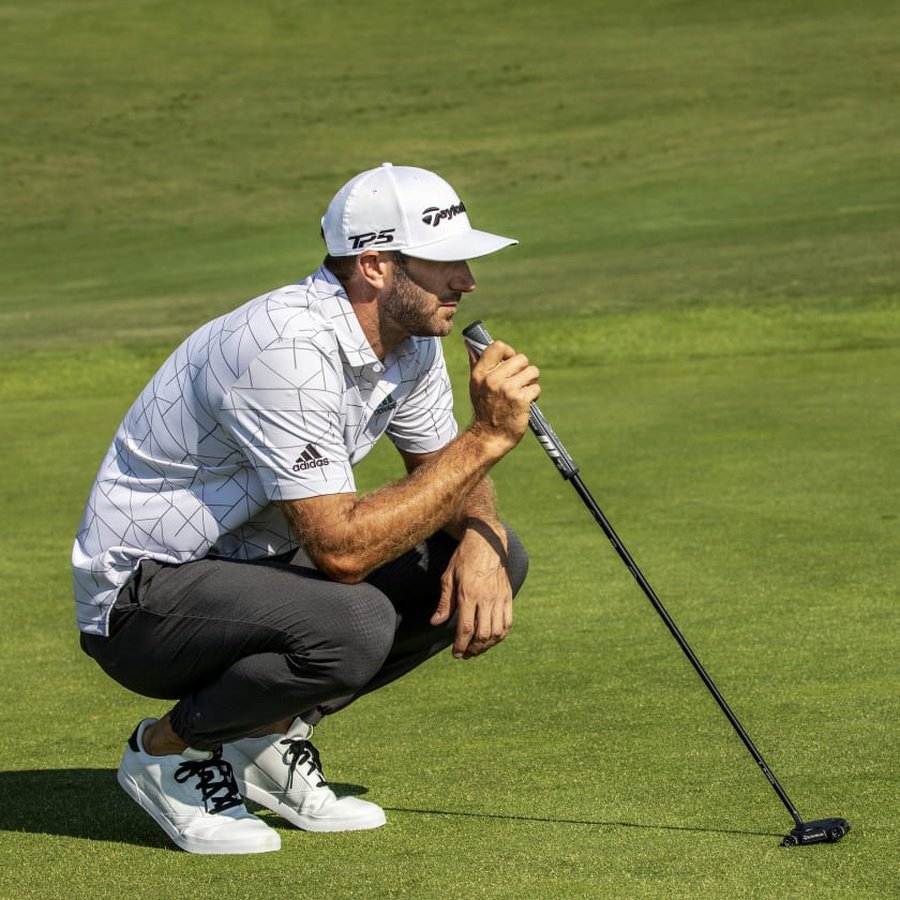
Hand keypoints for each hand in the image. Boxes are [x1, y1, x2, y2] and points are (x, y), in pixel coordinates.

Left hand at [430, 521, 512, 658]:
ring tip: (477, 648)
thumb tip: (435, 623)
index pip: (466, 628)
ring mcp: (499, 597)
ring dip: (487, 645)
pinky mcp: (508, 595)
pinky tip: (492, 638)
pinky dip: (501, 634)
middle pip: (483, 634)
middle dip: (473, 649)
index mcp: (469, 594)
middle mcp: (486, 598)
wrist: (487, 541)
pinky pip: (508, 621)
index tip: (456, 654)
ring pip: (497, 631)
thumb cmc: (464, 558)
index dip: (461, 645)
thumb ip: (445, 603)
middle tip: (465, 653)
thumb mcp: (448, 577)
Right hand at [468, 341, 540, 453]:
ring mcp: (507, 389)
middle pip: (521, 358)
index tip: (510, 363)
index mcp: (480, 373)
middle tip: (518, 383)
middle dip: (524, 370)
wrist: (489, 437)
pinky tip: (525, 404)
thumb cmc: (484, 409)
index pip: (498, 346)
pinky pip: (536, 388)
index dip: (509, 352)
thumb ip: (475, 363)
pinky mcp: (521, 400)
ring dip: (531, 382)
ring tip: (522, 393)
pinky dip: (534, 396)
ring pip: (532, 372)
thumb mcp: (475, 385)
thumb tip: (470, 343)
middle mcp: (492, 379)